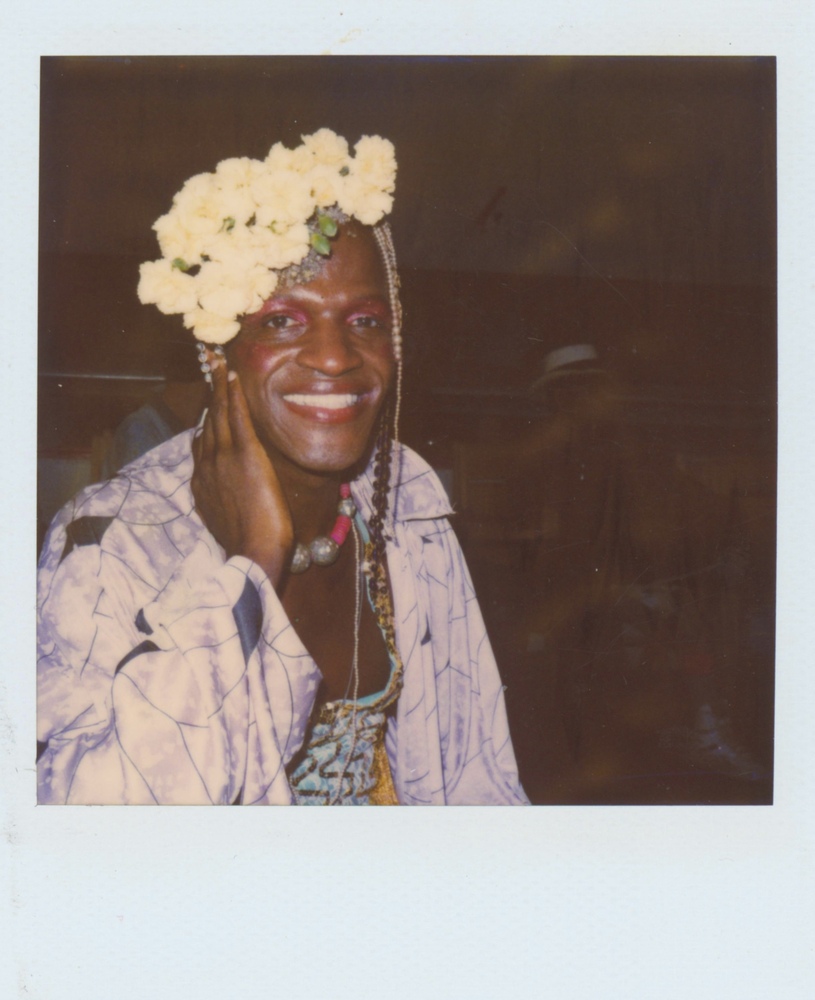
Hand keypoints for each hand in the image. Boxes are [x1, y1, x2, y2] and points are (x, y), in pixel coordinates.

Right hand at [191, 355, 293, 586]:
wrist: (252, 553)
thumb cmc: (247, 545)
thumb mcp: (226, 520)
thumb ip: (224, 500)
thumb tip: (230, 493)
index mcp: (202, 481)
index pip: (202, 441)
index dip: (205, 417)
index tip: (208, 400)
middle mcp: (206, 465)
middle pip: (208, 420)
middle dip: (209, 391)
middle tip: (208, 364)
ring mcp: (222, 458)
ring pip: (219, 413)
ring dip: (218, 385)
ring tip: (217, 361)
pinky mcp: (244, 454)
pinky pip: (236, 416)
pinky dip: (232, 394)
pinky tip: (232, 376)